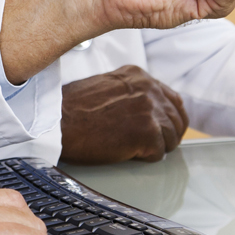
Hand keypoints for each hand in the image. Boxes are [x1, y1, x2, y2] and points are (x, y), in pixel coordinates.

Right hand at [60, 65, 187, 164]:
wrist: (57, 122)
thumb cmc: (71, 109)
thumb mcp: (105, 88)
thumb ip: (130, 94)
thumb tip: (146, 111)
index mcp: (138, 76)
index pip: (172, 99)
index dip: (168, 119)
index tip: (161, 129)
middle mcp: (148, 88)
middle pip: (177, 119)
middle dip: (167, 135)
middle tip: (150, 145)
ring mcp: (150, 109)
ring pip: (171, 137)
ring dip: (155, 147)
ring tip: (131, 148)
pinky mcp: (147, 131)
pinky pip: (159, 153)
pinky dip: (145, 158)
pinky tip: (126, 152)